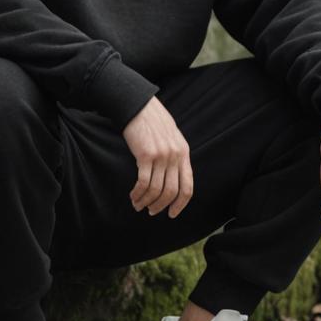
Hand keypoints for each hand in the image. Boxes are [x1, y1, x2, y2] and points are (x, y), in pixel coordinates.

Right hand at [122, 95, 192, 218]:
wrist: (138, 105)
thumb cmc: (152, 121)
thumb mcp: (172, 137)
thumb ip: (176, 155)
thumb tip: (173, 178)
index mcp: (184, 153)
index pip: (187, 186)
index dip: (180, 204)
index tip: (172, 214)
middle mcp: (175, 156)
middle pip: (171, 192)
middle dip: (161, 206)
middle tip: (151, 212)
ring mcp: (161, 155)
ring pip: (156, 190)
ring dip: (146, 202)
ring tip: (138, 205)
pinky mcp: (146, 155)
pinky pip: (143, 182)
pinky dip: (138, 193)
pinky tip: (133, 195)